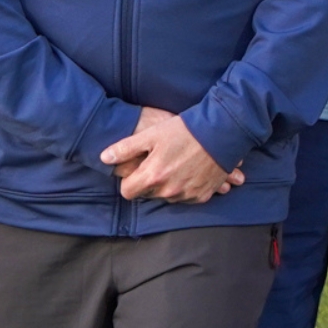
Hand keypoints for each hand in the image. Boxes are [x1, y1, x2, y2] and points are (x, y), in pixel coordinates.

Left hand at [100, 107, 244, 204]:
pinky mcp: (202, 196)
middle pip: (148, 194)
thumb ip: (125, 148)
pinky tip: (190, 169)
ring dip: (168, 184)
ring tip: (177, 162)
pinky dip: (185, 186)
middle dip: (149, 181)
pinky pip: (186, 197)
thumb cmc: (185, 129)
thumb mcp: (152, 134)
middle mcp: (168, 192)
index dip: (129, 179)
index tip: (137, 168)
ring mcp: (186, 195)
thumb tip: (104, 159)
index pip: (128, 192)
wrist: (223, 132)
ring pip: (167, 196)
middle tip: (159, 160)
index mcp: (153, 177)